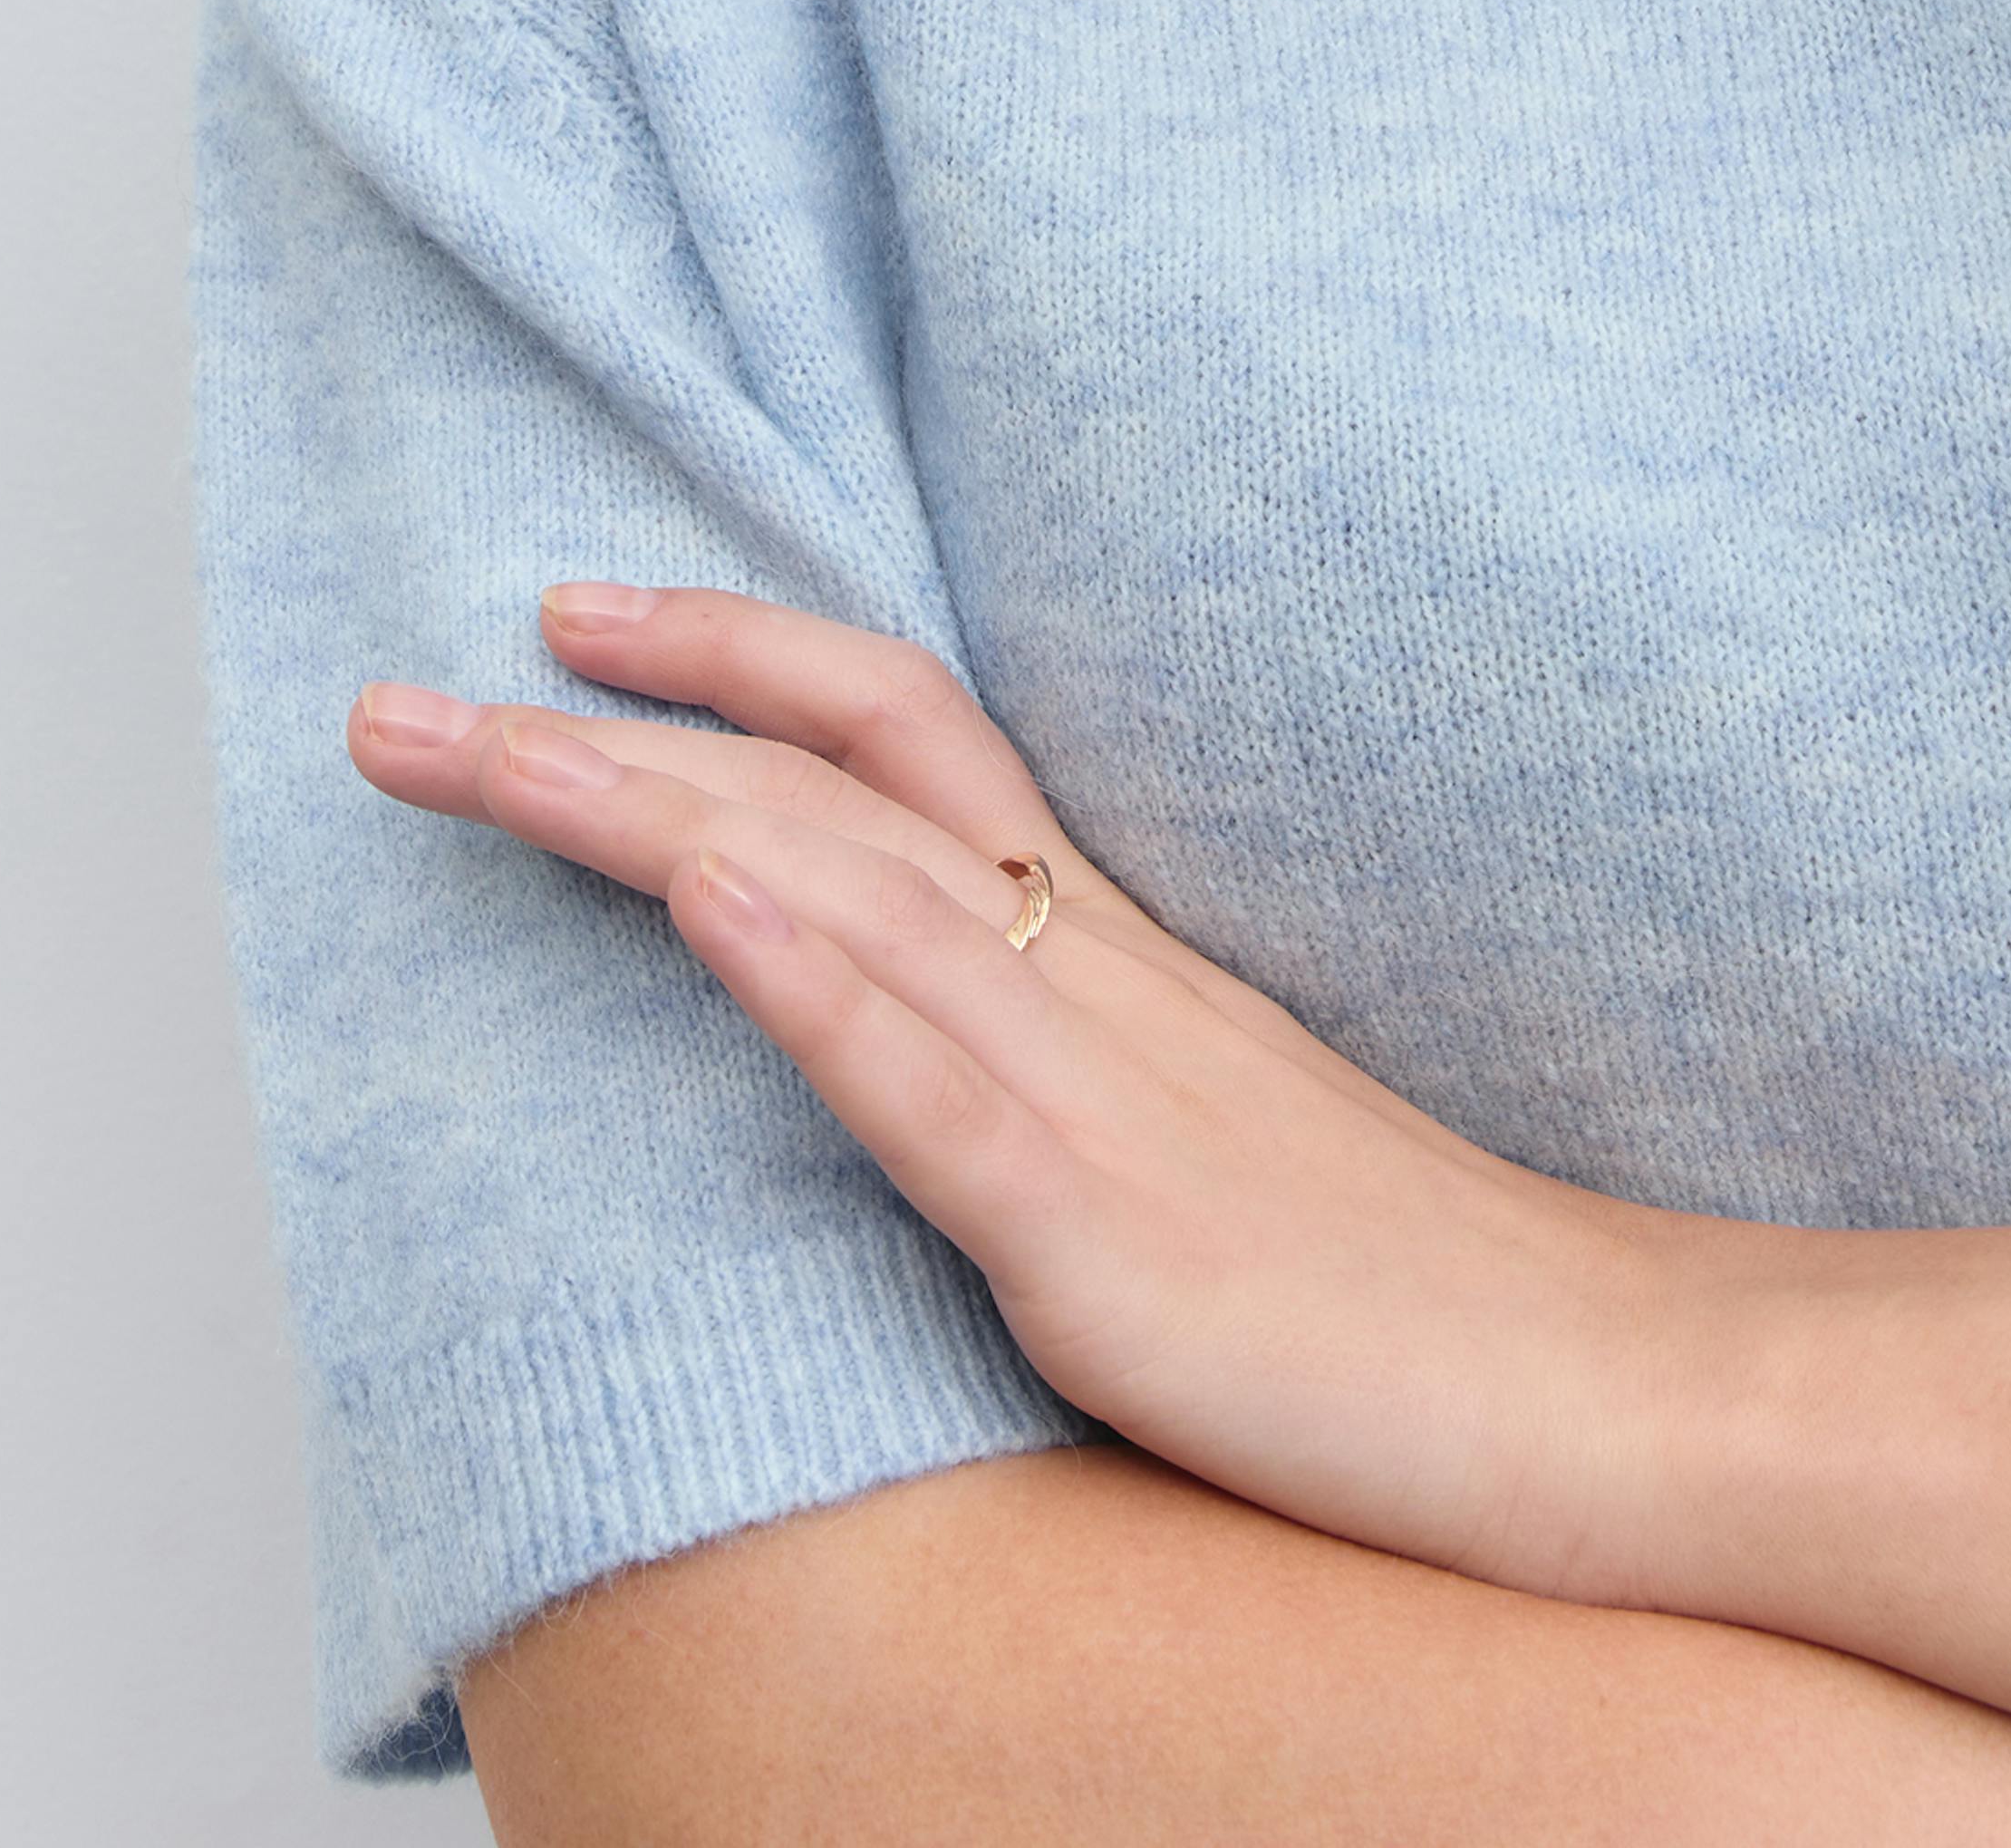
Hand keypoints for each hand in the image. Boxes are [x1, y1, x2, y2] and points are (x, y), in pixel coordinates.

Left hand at [348, 590, 1756, 1608]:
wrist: (1610, 1396)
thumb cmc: (1415, 1296)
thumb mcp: (1217, 1138)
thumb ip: (1079, 1071)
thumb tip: (945, 1040)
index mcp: (1113, 956)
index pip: (899, 735)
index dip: (733, 660)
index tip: (571, 615)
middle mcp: (1090, 981)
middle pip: (822, 784)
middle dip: (600, 724)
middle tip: (399, 691)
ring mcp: (1096, 1098)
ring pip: (837, 895)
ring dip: (636, 811)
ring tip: (481, 747)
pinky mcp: (1110, 1239)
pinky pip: (937, 1091)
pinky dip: (809, 981)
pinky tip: (702, 905)